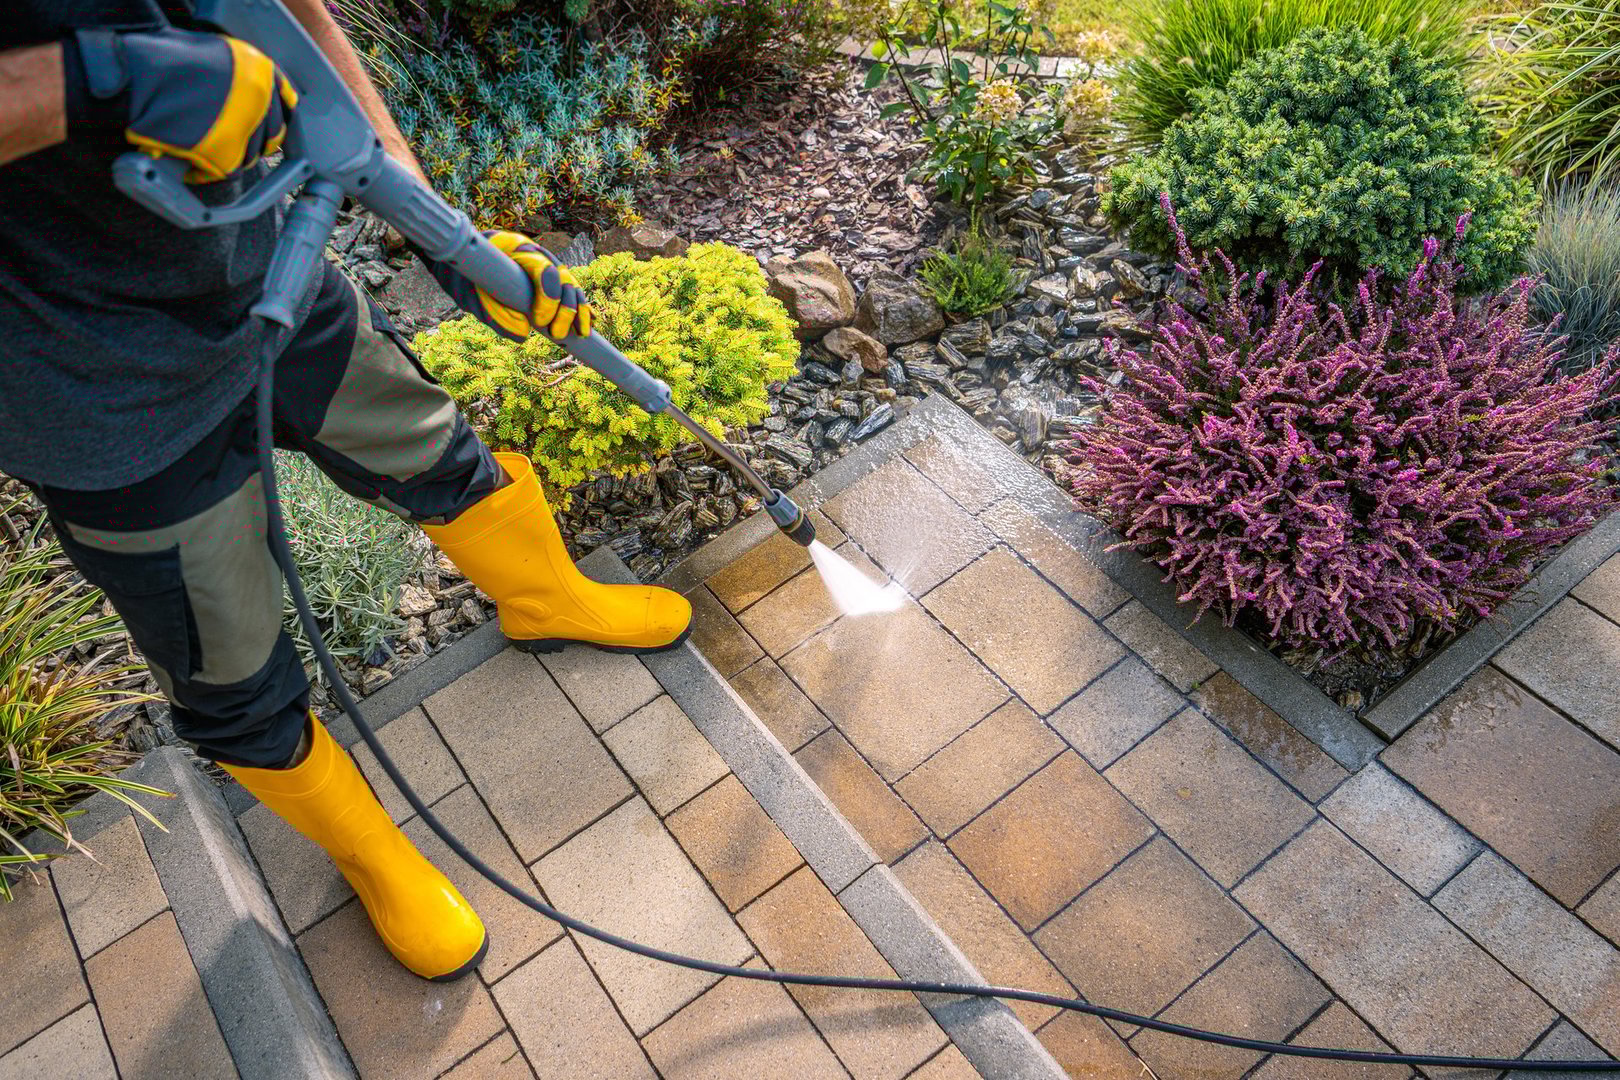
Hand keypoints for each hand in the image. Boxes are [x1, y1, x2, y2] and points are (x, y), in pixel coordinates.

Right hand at [73, 28, 297, 182]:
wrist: (134, 80)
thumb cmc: (159, 63)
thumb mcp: (210, 55)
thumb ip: (235, 76)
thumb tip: (245, 95)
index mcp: (258, 69)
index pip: (284, 104)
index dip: (271, 117)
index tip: (266, 127)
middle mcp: (260, 99)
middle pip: (270, 135)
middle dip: (251, 140)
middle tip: (223, 139)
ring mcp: (247, 129)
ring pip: (248, 156)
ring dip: (228, 155)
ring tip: (196, 141)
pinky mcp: (227, 156)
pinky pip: (223, 171)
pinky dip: (206, 168)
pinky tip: (186, 155)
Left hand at [426, 231, 593, 341]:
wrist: (457, 260)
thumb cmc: (463, 274)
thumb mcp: (470, 295)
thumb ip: (494, 313)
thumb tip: (523, 335)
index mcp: (516, 249)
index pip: (545, 270)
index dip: (548, 297)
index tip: (539, 322)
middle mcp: (536, 254)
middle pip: (564, 279)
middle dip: (566, 309)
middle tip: (556, 335)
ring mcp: (546, 265)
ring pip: (572, 286)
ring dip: (578, 312)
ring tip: (580, 334)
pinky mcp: (551, 280)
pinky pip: (572, 293)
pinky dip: (581, 310)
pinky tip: (586, 326)